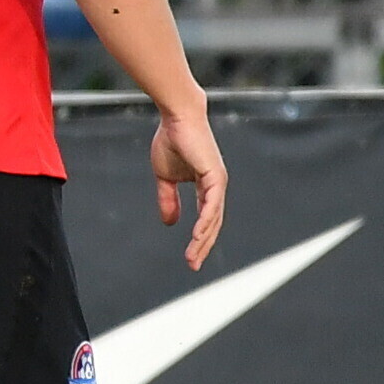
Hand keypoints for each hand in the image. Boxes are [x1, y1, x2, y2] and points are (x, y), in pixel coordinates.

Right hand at [150, 101, 226, 268]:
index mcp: (206, 187)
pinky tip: (198, 235)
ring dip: (203, 239)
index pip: (205, 218)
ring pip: (214, 218)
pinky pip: (211, 205)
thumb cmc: (171, 141)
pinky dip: (206, 221)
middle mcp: (216, 187)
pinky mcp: (215, 176)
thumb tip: (170, 222)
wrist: (177, 118)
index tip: (189, 258)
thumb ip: (168, 199)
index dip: (198, 238)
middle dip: (201, 246)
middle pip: (213, 224)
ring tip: (193, 256)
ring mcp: (218, 182)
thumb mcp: (165, 177)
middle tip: (192, 265)